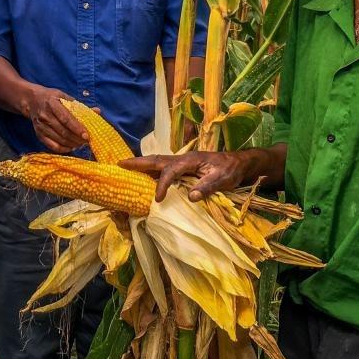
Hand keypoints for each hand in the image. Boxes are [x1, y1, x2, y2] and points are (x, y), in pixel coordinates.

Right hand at [23, 86, 86, 152]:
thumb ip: (80, 106)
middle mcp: (44, 115)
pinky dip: (63, 149)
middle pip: (63, 131)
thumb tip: (97, 111)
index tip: (87, 135)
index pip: (66, 118)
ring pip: (59, 140)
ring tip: (81, 144)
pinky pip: (52, 146)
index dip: (77, 128)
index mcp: (52, 103)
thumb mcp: (65, 97)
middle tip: (87, 141)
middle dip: (77, 139)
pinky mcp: (38, 134)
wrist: (32, 100)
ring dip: (72, 144)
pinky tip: (71, 147)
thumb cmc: (52, 98)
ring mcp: (40, 126)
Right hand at [120, 151, 246, 201]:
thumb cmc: (231, 170)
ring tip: (125, 168)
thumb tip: (191, 197)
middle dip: (138, 163)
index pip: (170, 172)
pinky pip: (162, 167)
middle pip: (156, 160)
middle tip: (120, 164)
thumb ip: (207, 187)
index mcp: (189, 160)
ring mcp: (182, 162)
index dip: (162, 185)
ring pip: (157, 162)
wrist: (238, 163)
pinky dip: (150, 170)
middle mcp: (182, 159)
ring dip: (141, 165)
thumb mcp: (222, 179)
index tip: (158, 199)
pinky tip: (143, 176)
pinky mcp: (183, 167)